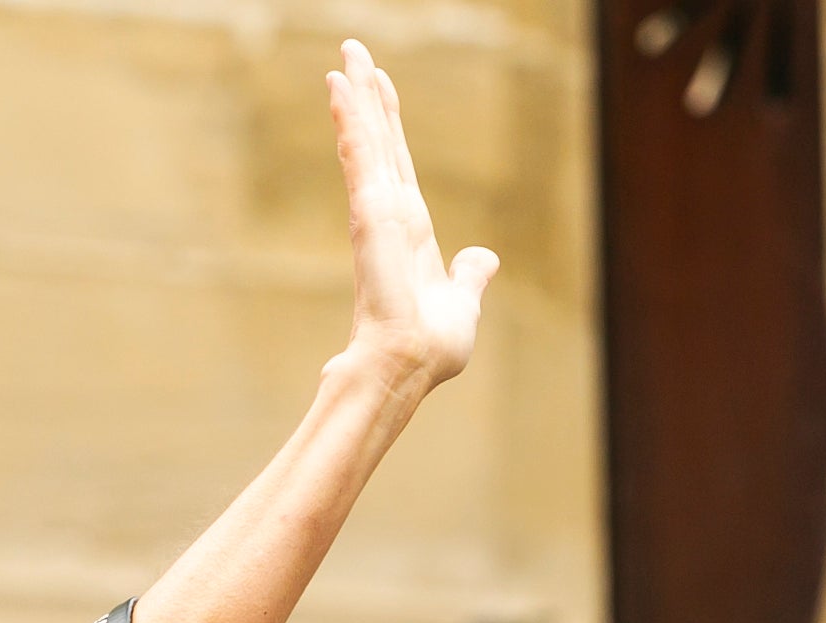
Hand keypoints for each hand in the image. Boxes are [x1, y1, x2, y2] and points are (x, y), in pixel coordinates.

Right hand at [327, 41, 498, 389]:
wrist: (409, 367)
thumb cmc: (430, 349)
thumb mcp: (462, 304)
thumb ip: (470, 276)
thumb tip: (485, 256)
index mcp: (410, 231)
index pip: (397, 165)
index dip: (387, 125)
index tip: (378, 88)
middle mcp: (388, 214)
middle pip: (378, 142)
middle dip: (366, 97)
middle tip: (352, 53)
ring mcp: (376, 212)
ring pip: (367, 141)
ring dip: (356, 97)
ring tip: (345, 57)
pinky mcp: (370, 213)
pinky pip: (362, 156)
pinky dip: (351, 120)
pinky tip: (340, 87)